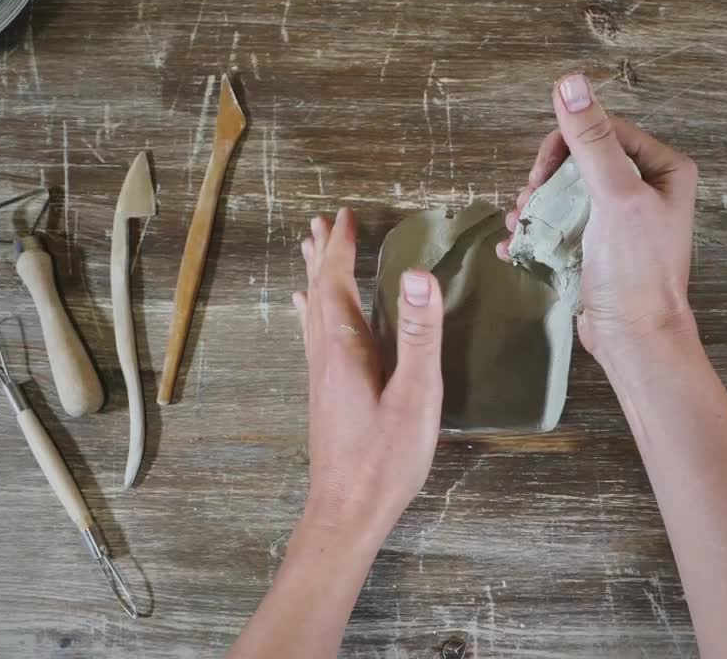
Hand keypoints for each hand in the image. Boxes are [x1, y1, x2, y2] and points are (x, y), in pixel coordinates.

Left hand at [291, 208, 444, 543]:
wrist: (346, 511)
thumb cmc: (384, 459)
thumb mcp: (414, 395)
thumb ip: (417, 335)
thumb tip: (418, 274)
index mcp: (344, 349)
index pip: (337, 284)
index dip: (341, 248)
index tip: (345, 215)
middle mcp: (325, 356)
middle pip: (319, 292)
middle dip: (323, 255)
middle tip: (324, 221)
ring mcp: (322, 377)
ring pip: (313, 313)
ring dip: (315, 278)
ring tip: (310, 251)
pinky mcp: (326, 395)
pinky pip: (314, 335)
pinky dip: (313, 311)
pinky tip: (308, 314)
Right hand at [497, 74, 699, 362]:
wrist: (634, 338)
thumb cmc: (636, 271)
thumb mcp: (615, 197)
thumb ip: (592, 140)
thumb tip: (569, 83)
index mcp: (664, 169)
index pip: (604, 131)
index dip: (564, 145)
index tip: (538, 175)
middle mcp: (646, 188)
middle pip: (580, 160)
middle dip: (546, 179)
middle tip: (527, 201)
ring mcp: (620, 218)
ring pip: (565, 191)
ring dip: (535, 205)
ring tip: (520, 226)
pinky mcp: (599, 245)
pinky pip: (561, 222)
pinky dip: (537, 230)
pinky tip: (517, 246)